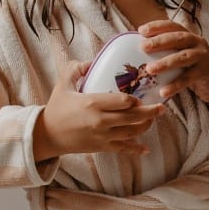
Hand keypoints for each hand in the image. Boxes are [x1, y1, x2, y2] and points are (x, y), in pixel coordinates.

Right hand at [34, 60, 163, 161]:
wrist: (46, 135)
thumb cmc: (56, 108)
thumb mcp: (63, 85)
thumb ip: (76, 69)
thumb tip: (91, 60)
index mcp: (92, 103)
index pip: (123, 101)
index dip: (136, 99)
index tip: (142, 96)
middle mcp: (100, 121)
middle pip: (133, 117)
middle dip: (150, 112)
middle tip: (162, 107)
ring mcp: (102, 136)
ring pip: (132, 132)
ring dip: (145, 126)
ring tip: (153, 120)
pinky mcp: (101, 147)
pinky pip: (122, 149)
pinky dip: (136, 149)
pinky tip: (146, 149)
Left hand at [136, 20, 208, 119]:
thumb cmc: (191, 68)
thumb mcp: (180, 56)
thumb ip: (165, 51)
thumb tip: (135, 51)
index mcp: (188, 36)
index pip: (172, 26)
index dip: (157, 26)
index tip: (141, 30)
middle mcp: (197, 43)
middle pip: (178, 38)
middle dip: (160, 41)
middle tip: (143, 47)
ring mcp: (203, 57)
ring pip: (183, 57)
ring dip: (166, 63)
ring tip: (150, 69)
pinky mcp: (205, 73)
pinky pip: (188, 79)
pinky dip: (175, 85)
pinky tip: (163, 92)